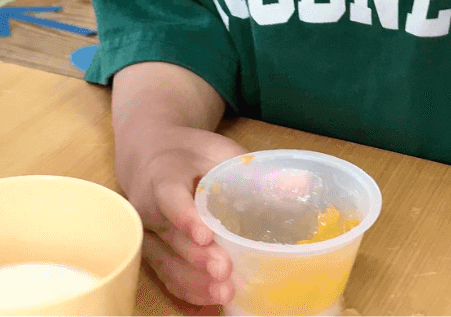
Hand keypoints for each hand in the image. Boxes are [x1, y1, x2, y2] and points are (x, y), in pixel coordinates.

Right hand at [120, 124, 248, 309]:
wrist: (151, 158)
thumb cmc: (191, 154)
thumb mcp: (219, 150)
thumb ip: (250, 168)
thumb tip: (301, 186)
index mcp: (163, 177)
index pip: (170, 198)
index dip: (186, 218)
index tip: (206, 236)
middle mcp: (149, 211)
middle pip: (172, 239)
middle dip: (198, 259)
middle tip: (225, 271)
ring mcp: (150, 237)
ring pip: (167, 265)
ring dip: (194, 283)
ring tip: (223, 295)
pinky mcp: (154, 255)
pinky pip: (167, 278)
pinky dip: (187, 295)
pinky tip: (209, 308)